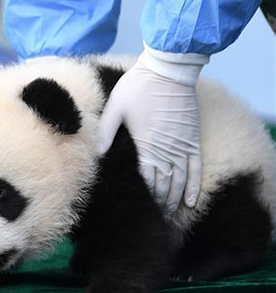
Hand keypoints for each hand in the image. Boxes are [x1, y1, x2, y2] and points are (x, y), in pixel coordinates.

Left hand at [97, 47, 208, 213]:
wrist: (168, 69)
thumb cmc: (138, 86)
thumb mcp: (115, 107)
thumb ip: (106, 132)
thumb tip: (96, 154)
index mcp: (146, 143)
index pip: (146, 179)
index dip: (144, 198)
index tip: (139, 214)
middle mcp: (166, 148)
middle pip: (164, 185)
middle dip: (159, 205)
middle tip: (153, 223)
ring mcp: (182, 144)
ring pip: (180, 180)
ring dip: (174, 200)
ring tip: (169, 218)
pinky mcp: (192, 138)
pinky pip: (196, 167)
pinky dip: (194, 186)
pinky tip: (191, 202)